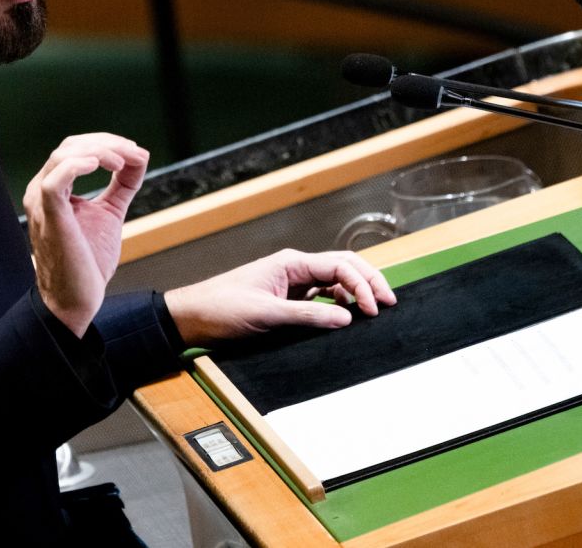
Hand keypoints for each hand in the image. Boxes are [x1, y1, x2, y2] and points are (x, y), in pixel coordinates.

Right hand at [23, 133, 148, 336]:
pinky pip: (56, 180)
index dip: (107, 143)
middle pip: (71, 146)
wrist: (76, 300)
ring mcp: (41, 203)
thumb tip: (140, 157)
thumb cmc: (87, 260)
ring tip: (123, 163)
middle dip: (107, 143)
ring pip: (63, 155)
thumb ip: (122, 185)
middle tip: (135, 153)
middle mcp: (41, 191)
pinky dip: (80, 165)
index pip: (75, 148)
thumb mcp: (110, 212)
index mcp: (53, 188)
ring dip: (99, 151)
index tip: (136, 152)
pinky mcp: (49, 217)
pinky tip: (103, 166)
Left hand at [164, 249, 396, 346]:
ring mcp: (292, 283)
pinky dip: (339, 304)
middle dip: (369, 281)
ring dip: (356, 292)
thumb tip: (347, 318)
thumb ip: (308, 316)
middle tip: (390, 302)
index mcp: (291, 262)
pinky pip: (321, 297)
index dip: (363, 284)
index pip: (340, 265)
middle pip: (343, 266)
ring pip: (335, 281)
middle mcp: (295, 268)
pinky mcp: (286, 299)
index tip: (375, 308)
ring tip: (374, 310)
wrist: (192, 318)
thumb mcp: (267, 315)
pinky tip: (347, 316)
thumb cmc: (222, 308)